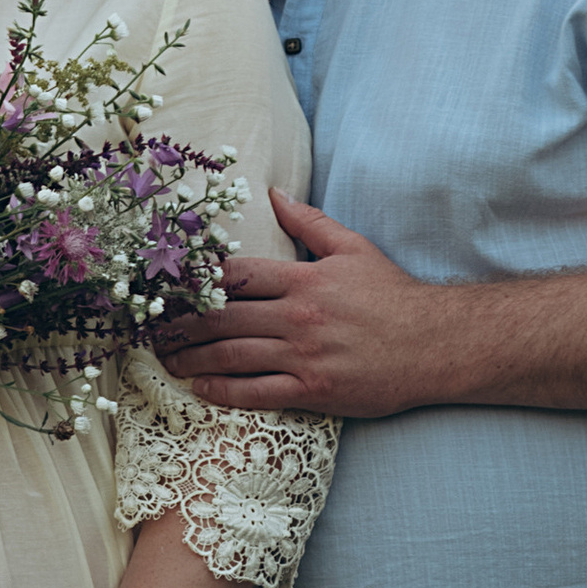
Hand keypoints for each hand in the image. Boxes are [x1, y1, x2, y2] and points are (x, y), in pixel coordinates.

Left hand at [156, 191, 465, 416]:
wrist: (436, 346)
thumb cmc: (394, 297)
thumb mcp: (354, 249)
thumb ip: (310, 222)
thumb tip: (274, 194)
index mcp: (305, 279)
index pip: (235, 275)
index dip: (194, 281)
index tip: (166, 286)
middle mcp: (299, 316)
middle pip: (221, 318)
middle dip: (180, 324)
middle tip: (151, 329)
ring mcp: (304, 357)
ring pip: (231, 357)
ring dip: (191, 359)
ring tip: (166, 359)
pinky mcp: (314, 392)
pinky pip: (256, 393)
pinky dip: (222, 391)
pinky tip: (199, 388)